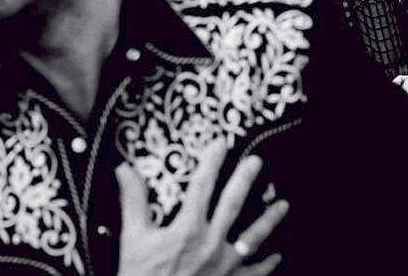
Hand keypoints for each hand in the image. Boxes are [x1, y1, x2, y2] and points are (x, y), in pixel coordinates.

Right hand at [116, 139, 288, 275]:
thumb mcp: (132, 239)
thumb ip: (132, 202)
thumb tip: (125, 170)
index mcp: (187, 229)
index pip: (201, 186)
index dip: (211, 162)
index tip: (220, 144)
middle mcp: (211, 243)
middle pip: (232, 204)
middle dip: (245, 180)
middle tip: (257, 161)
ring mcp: (225, 266)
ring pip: (252, 237)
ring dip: (268, 219)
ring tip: (283, 204)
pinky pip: (255, 272)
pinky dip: (267, 264)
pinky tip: (277, 255)